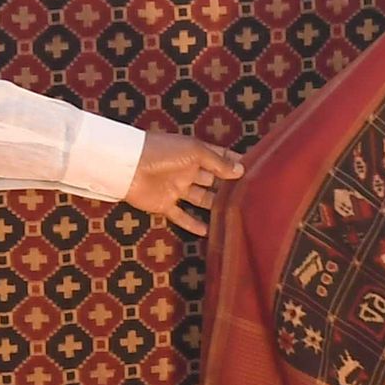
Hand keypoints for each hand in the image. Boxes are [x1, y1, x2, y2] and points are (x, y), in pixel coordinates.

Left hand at [123, 132, 245, 234]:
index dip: (234, 163)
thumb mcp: (195, 152)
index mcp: (195, 153)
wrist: (130, 166)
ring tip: (234, 215)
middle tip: (249, 198)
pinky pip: (181, 216)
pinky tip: (208, 232)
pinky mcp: (165, 204)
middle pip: (212, 180)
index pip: (219, 157)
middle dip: (227, 187)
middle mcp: (188, 170)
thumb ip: (217, 163)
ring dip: (214, 206)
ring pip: (200, 199)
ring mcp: (177, 188)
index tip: (254, 171)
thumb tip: (240, 170)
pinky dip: (193, 224)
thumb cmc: (163, 152)